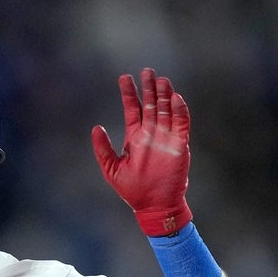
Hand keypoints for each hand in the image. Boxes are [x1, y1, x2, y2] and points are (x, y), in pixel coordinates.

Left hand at [91, 68, 191, 236]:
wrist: (154, 206)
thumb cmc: (133, 190)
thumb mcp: (111, 169)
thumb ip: (103, 149)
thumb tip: (96, 128)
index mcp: (135, 137)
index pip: (133, 109)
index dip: (129, 93)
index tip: (124, 77)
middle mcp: (151, 134)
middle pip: (150, 104)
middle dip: (149, 88)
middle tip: (147, 70)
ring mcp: (166, 137)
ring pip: (166, 110)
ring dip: (164, 95)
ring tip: (161, 80)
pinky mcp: (179, 144)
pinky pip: (182, 123)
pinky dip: (179, 110)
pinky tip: (175, 98)